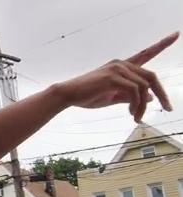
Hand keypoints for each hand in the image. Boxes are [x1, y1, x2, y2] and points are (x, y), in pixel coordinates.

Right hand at [60, 31, 178, 122]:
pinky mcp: (113, 77)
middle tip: (168, 108)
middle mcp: (121, 64)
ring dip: (143, 106)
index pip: (146, 54)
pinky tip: (130, 114)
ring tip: (136, 118)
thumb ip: (131, 97)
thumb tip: (150, 98)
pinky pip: (135, 91)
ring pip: (144, 86)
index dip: (162, 44)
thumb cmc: (87, 96)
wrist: (68, 95)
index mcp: (122, 67)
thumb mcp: (112, 98)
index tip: (176, 34)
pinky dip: (136, 105)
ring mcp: (117, 69)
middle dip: (163, 94)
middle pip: (152, 76)